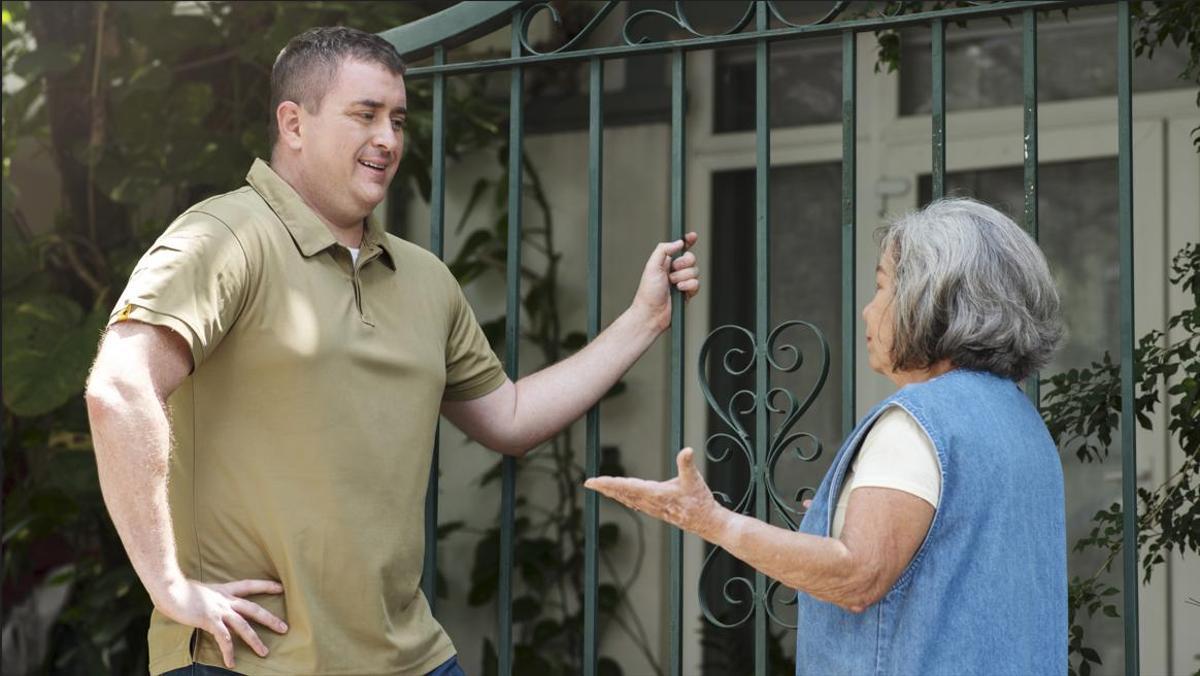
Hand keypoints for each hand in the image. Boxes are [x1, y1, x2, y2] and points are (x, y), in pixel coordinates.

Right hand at [153, 578, 287, 668]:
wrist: (169, 588)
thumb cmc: (178, 589)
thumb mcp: (199, 590)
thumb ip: (207, 596)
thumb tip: (206, 601)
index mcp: (223, 590)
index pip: (249, 585)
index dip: (265, 586)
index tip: (281, 587)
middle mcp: (225, 600)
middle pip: (254, 609)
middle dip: (270, 619)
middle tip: (285, 628)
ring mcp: (219, 610)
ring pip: (244, 626)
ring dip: (255, 640)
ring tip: (264, 652)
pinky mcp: (210, 620)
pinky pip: (224, 639)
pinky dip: (228, 652)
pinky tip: (231, 663)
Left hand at [585, 447, 725, 539]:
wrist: (706, 522)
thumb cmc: (700, 502)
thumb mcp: (694, 479)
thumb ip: (687, 464)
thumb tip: (687, 450)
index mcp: (655, 494)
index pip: (626, 487)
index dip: (609, 483)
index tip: (595, 481)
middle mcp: (649, 502)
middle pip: (621, 493)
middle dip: (604, 488)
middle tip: (588, 483)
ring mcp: (651, 507)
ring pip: (626, 498)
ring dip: (611, 492)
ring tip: (599, 487)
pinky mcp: (655, 509)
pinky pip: (633, 502)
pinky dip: (622, 497)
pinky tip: (619, 496)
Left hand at [630, 232, 699, 332]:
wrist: (652, 312)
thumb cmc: (648, 292)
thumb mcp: (652, 265)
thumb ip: (663, 249)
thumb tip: (678, 242)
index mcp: (665, 262)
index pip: (680, 248)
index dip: (688, 241)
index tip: (692, 236)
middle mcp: (675, 270)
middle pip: (691, 258)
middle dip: (683, 264)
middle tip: (673, 271)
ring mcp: (682, 281)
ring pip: (695, 271)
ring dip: (683, 277)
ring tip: (673, 285)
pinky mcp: (688, 292)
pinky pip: (697, 284)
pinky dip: (688, 287)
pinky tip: (680, 291)